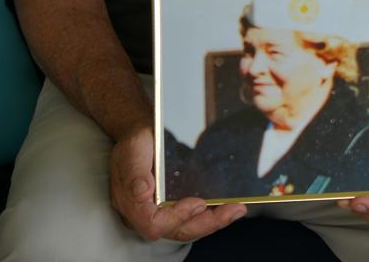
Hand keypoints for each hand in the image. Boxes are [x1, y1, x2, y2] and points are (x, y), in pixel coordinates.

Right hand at [110, 125, 245, 240]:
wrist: (143, 137)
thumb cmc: (135, 144)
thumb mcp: (131, 150)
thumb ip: (134, 172)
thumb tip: (141, 193)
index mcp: (131, 204)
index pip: (153, 224)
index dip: (176, 218)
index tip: (198, 203)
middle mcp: (147, 215)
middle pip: (177, 230)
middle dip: (206, 223)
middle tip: (232, 210)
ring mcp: (163, 213)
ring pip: (190, 227)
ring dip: (215, 221)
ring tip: (238, 210)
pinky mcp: (176, 207)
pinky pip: (195, 218)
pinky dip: (214, 214)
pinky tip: (232, 207)